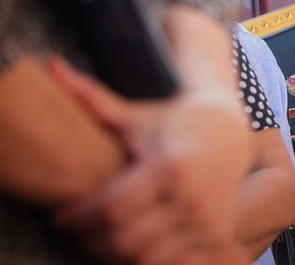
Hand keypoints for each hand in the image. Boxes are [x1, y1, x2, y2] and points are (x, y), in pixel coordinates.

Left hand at [46, 57, 250, 264]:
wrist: (228, 127)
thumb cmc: (173, 119)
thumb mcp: (135, 114)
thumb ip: (92, 97)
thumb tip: (51, 65)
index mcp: (168, 166)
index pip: (110, 208)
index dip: (79, 217)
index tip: (64, 215)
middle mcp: (190, 196)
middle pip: (126, 240)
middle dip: (94, 241)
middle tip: (81, 231)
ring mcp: (207, 218)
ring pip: (151, 259)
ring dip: (122, 257)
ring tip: (106, 241)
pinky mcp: (219, 231)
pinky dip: (162, 264)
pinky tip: (144, 250)